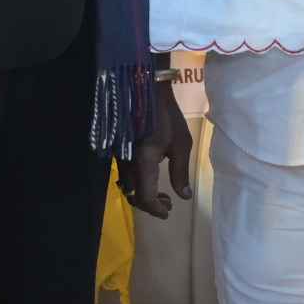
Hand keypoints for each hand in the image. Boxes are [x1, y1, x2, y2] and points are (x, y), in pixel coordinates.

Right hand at [124, 83, 195, 216]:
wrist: (144, 91)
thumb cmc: (166, 116)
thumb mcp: (181, 144)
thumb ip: (180, 172)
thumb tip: (184, 196)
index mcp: (143, 163)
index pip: (145, 197)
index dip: (156, 209)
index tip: (169, 212)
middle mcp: (127, 164)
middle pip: (134, 196)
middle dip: (151, 204)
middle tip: (168, 204)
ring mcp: (121, 158)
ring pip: (129, 187)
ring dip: (144, 194)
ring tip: (163, 193)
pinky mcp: (120, 151)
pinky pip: (126, 175)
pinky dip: (139, 183)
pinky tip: (151, 178)